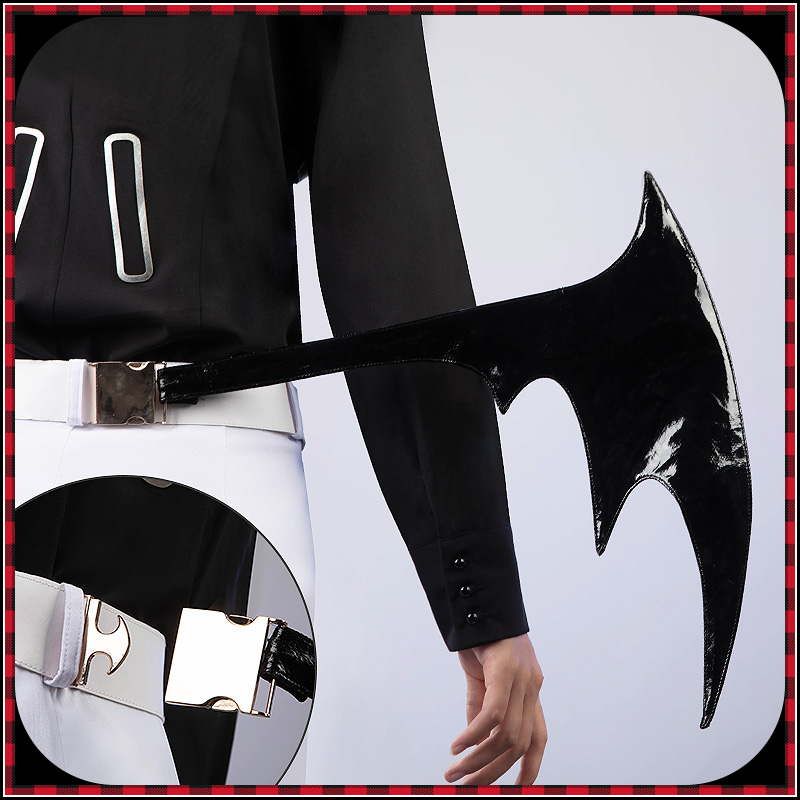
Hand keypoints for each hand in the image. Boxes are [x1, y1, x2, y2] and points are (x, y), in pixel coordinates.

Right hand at [445, 634, 545, 785]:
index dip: (531, 766)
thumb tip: (476, 739)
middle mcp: (531, 686)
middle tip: (465, 783)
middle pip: (520, 743)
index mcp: (530, 688)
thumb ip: (482, 706)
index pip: (539, 736)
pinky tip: (457, 744)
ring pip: (505, 735)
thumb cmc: (481, 635)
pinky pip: (491, 714)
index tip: (517, 788)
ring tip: (454, 770)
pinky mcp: (505, 668)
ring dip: (478, 759)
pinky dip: (473, 735)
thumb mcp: (484, 676)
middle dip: (492, 771)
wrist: (478, 599)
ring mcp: (521, 677)